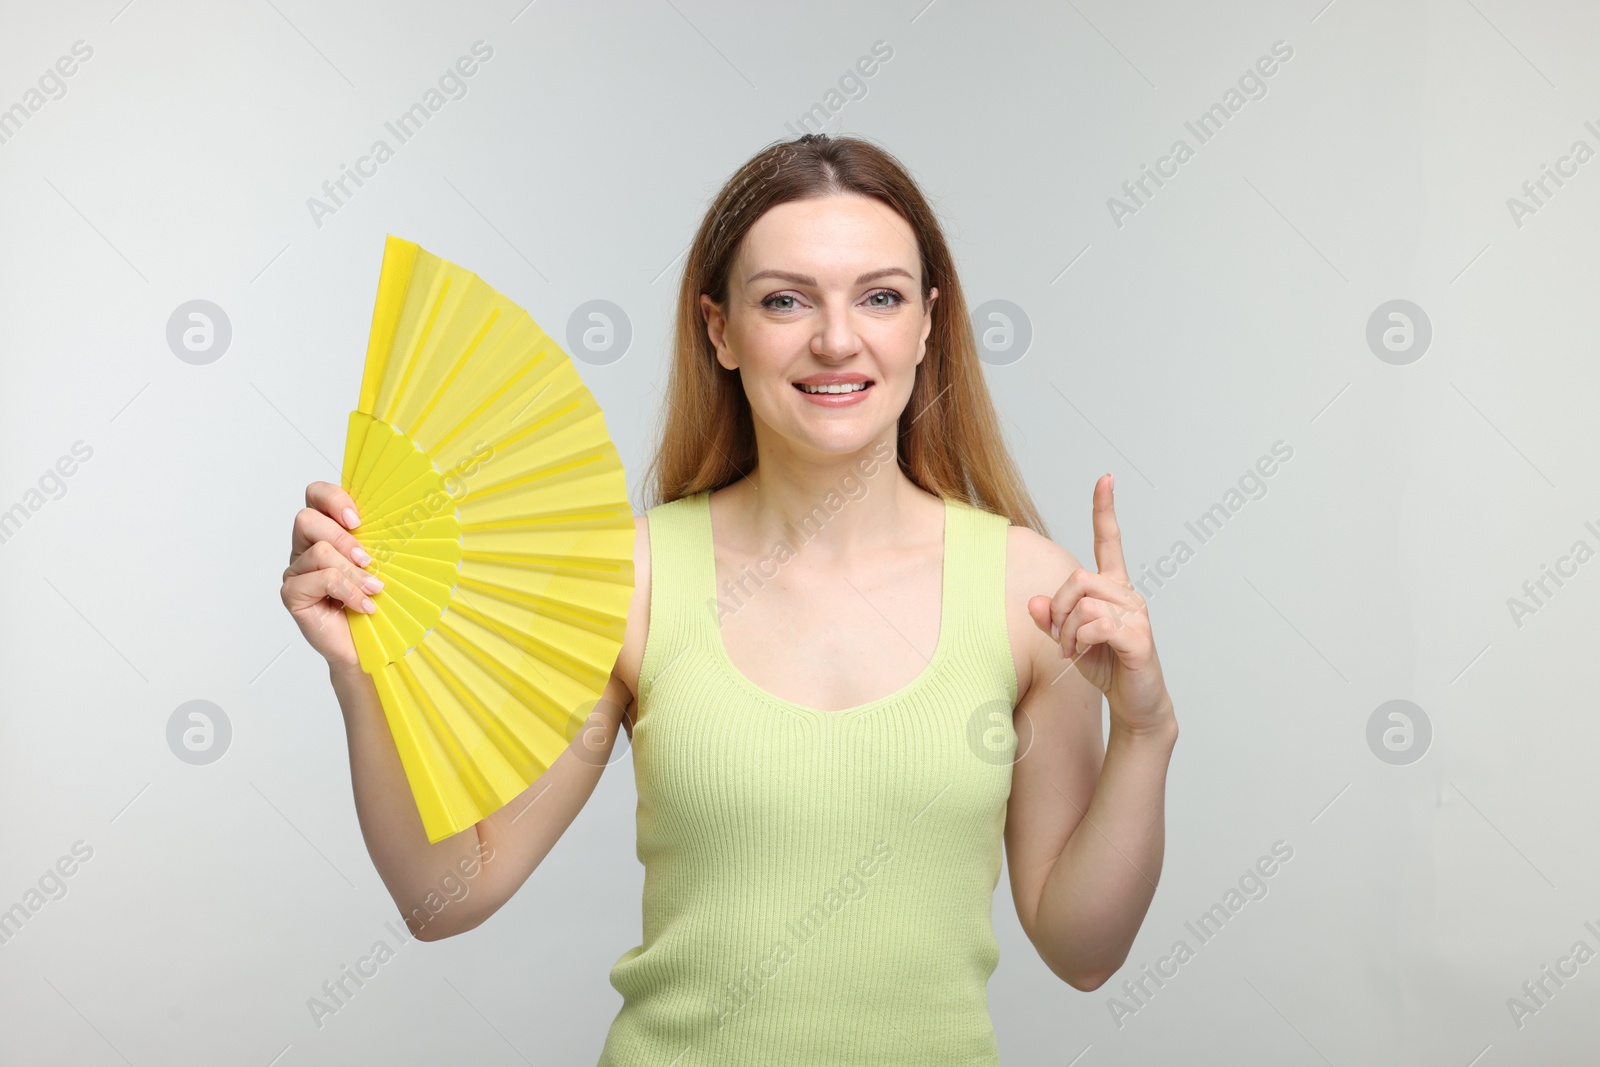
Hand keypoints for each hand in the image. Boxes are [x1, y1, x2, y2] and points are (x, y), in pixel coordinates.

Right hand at [280, 481, 382, 670]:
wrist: (367, 645)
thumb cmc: (374, 600)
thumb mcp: (380, 562)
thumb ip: (375, 538)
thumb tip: (399, 517)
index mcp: (324, 531)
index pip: (315, 495)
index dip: (333, 499)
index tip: (358, 519)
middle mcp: (305, 548)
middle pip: (307, 519)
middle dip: (342, 537)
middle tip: (367, 559)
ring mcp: (296, 571)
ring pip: (319, 551)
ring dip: (352, 571)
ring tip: (373, 589)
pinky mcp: (293, 594)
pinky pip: (319, 579)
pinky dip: (347, 591)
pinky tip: (363, 605)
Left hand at [1027, 473, 1173, 735]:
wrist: (1135, 703)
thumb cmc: (1105, 668)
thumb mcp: (1069, 642)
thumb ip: (1051, 620)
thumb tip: (1035, 602)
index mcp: (1114, 590)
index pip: (1110, 542)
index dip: (1105, 510)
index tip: (1105, 478)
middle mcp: (1129, 596)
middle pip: (1078, 578)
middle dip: (1057, 609)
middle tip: (1059, 638)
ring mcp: (1137, 616)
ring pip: (1084, 603)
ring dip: (1066, 631)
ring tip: (1071, 651)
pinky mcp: (1138, 638)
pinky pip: (1096, 625)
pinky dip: (1079, 641)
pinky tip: (1082, 655)